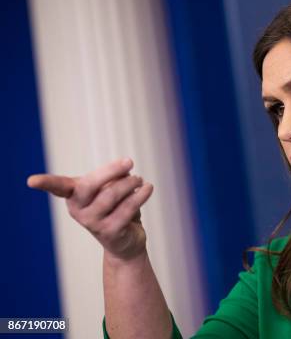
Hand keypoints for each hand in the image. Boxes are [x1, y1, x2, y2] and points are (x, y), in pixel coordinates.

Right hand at [27, 158, 153, 261]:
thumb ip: (111, 179)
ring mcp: (92, 223)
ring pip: (112, 194)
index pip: (57, 187)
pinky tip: (148, 188)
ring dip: (130, 183)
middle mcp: (78, 210)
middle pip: (89, 185)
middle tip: (129, 161)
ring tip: (139, 179)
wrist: (126, 241)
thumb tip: (122, 173)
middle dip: (111, 170)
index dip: (45, 183)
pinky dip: (141, 195)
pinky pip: (127, 208)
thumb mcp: (110, 189)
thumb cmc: (116, 208)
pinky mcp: (109, 232)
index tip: (31, 181)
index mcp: (74, 195)